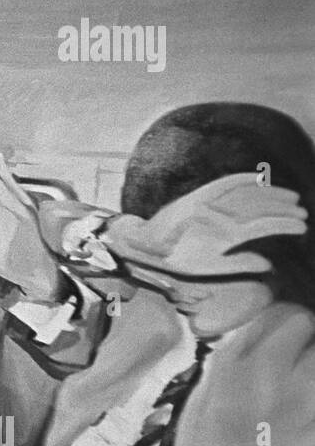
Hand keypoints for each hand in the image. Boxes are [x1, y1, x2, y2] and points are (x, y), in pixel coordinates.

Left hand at [104, 173, 307, 276]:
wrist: (146, 242)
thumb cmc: (175, 258)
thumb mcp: (206, 268)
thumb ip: (237, 264)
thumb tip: (268, 265)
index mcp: (223, 235)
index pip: (262, 226)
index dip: (283, 224)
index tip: (302, 225)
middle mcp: (218, 215)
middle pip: (258, 207)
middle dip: (282, 209)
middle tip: (302, 212)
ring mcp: (209, 203)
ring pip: (247, 195)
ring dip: (270, 195)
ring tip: (292, 198)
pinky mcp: (199, 194)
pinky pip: (226, 184)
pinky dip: (244, 179)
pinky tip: (259, 177)